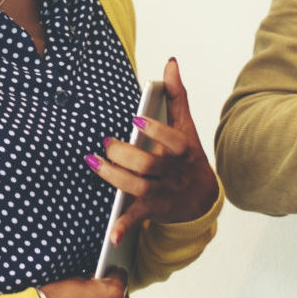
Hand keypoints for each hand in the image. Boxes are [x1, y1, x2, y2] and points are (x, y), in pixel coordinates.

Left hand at [90, 57, 218, 244]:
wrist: (202, 199)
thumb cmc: (189, 157)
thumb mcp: (186, 127)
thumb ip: (177, 95)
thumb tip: (170, 62)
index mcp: (183, 150)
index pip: (172, 140)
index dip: (155, 131)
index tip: (135, 121)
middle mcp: (173, 173)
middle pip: (149, 165)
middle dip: (125, 155)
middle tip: (106, 144)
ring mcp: (162, 193)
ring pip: (137, 188)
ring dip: (113, 178)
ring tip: (94, 162)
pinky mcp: (152, 210)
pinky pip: (137, 219)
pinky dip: (124, 227)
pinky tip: (110, 234)